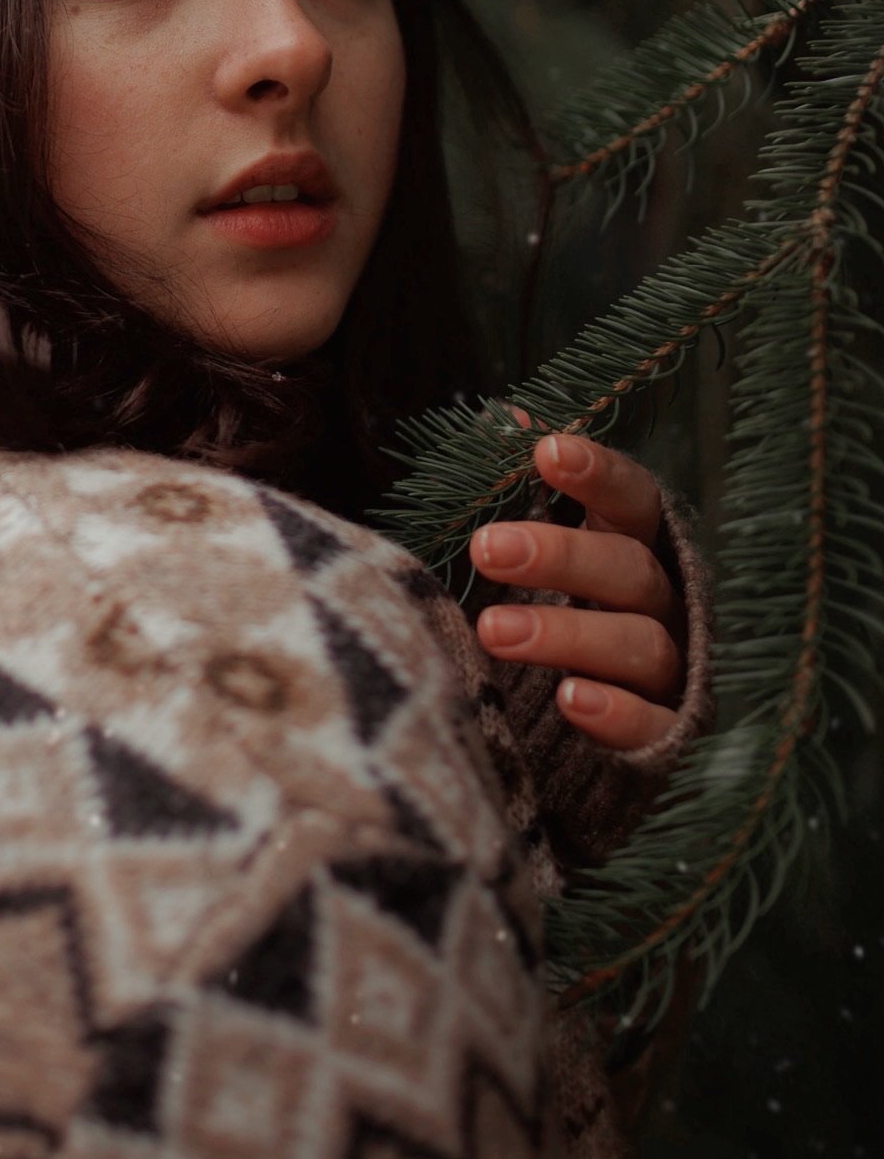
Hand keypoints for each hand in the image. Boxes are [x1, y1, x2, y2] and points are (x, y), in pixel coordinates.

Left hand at [468, 432, 685, 751]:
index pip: (633, 499)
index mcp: (634, 549)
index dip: (597, 474)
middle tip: (486, 548)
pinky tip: (569, 700)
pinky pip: (652, 725)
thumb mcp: (540, 554)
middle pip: (628, 569)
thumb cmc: (559, 620)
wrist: (576, 740)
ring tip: (492, 629)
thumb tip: (504, 417)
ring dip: (565, 634)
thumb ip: (527, 491)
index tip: (547, 452)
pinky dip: (615, 712)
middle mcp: (665, 603)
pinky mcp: (666, 738)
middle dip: (559, 555)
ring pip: (638, 644)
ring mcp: (673, 672)